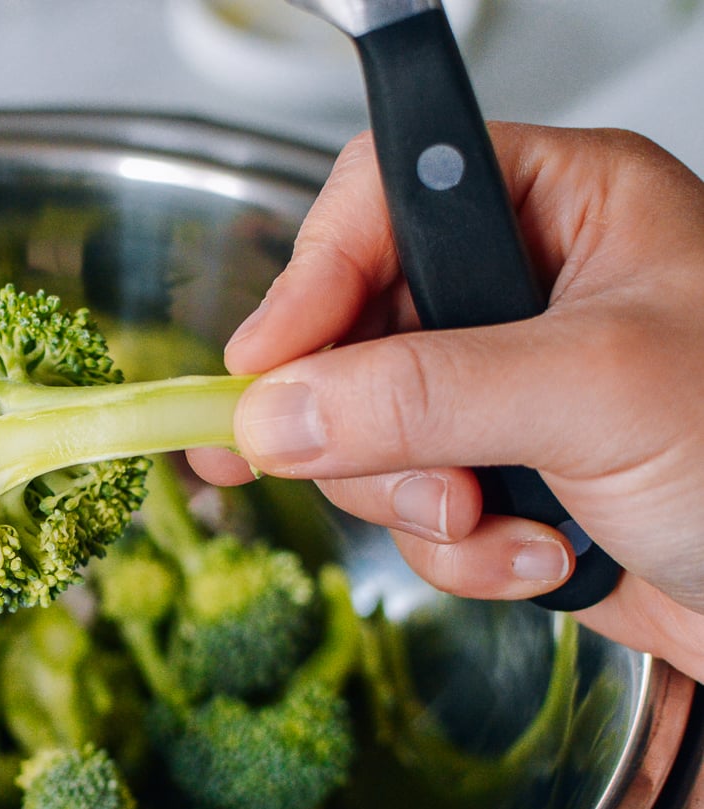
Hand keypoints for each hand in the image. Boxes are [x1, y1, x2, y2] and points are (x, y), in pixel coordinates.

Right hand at [188, 123, 703, 681]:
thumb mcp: (595, 393)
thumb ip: (421, 392)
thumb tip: (274, 410)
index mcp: (556, 207)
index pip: (376, 200)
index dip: (310, 279)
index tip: (263, 370)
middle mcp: (520, 290)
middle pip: (349, 333)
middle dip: (373, 430)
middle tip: (421, 476)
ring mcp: (506, 391)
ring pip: (366, 436)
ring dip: (421, 505)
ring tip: (501, 522)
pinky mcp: (502, 477)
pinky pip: (412, 509)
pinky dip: (462, 553)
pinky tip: (539, 558)